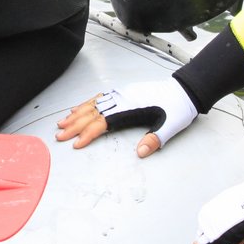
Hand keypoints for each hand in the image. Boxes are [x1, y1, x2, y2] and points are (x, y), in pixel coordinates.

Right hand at [54, 78, 198, 157]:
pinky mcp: (123, 92)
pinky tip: (78, 109)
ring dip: (76, 114)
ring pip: (93, 104)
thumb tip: (140, 153)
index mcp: (130, 109)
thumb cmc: (177, 108)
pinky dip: (86, 103)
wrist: (184, 90)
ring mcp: (121, 94)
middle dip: (74, 125)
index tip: (75, 143)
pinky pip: (99, 97)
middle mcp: (122, 99)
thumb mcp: (169, 127)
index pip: (102, 123)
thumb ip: (154, 140)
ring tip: (62, 123)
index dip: (87, 134)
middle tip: (59, 135)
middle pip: (92, 113)